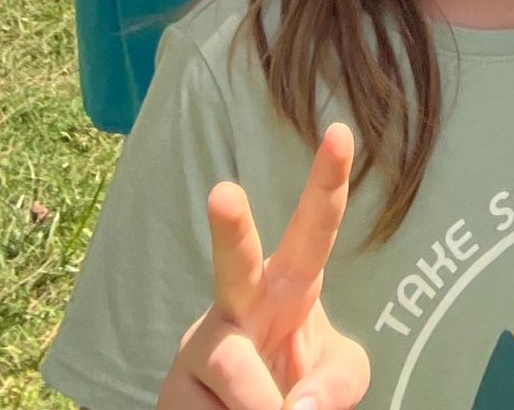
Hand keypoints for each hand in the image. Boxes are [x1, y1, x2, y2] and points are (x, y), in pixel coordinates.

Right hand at [157, 127, 370, 409]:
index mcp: (289, 284)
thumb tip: (301, 408)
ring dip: (261, 403)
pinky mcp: (172, 388)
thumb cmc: (298, 383)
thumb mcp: (340, 375)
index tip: (340, 131)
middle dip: (230, 227)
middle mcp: (239, 302)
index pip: (314, 229)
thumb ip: (338, 382)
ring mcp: (201, 343)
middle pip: (235, 260)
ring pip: (233, 366)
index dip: (327, 182)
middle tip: (224, 194)